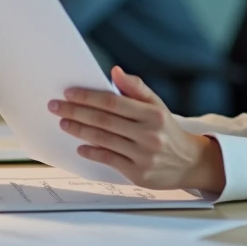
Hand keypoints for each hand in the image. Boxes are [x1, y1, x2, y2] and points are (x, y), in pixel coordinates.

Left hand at [48, 65, 225, 192]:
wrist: (190, 162)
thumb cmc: (168, 130)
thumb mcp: (157, 105)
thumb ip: (136, 88)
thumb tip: (115, 72)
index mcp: (153, 114)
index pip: (113, 102)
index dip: (88, 97)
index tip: (69, 93)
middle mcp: (149, 134)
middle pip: (104, 121)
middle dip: (76, 112)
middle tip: (56, 107)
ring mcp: (143, 155)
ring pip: (103, 140)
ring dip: (79, 130)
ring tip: (64, 123)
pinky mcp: (138, 173)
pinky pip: (109, 160)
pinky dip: (92, 152)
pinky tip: (80, 146)